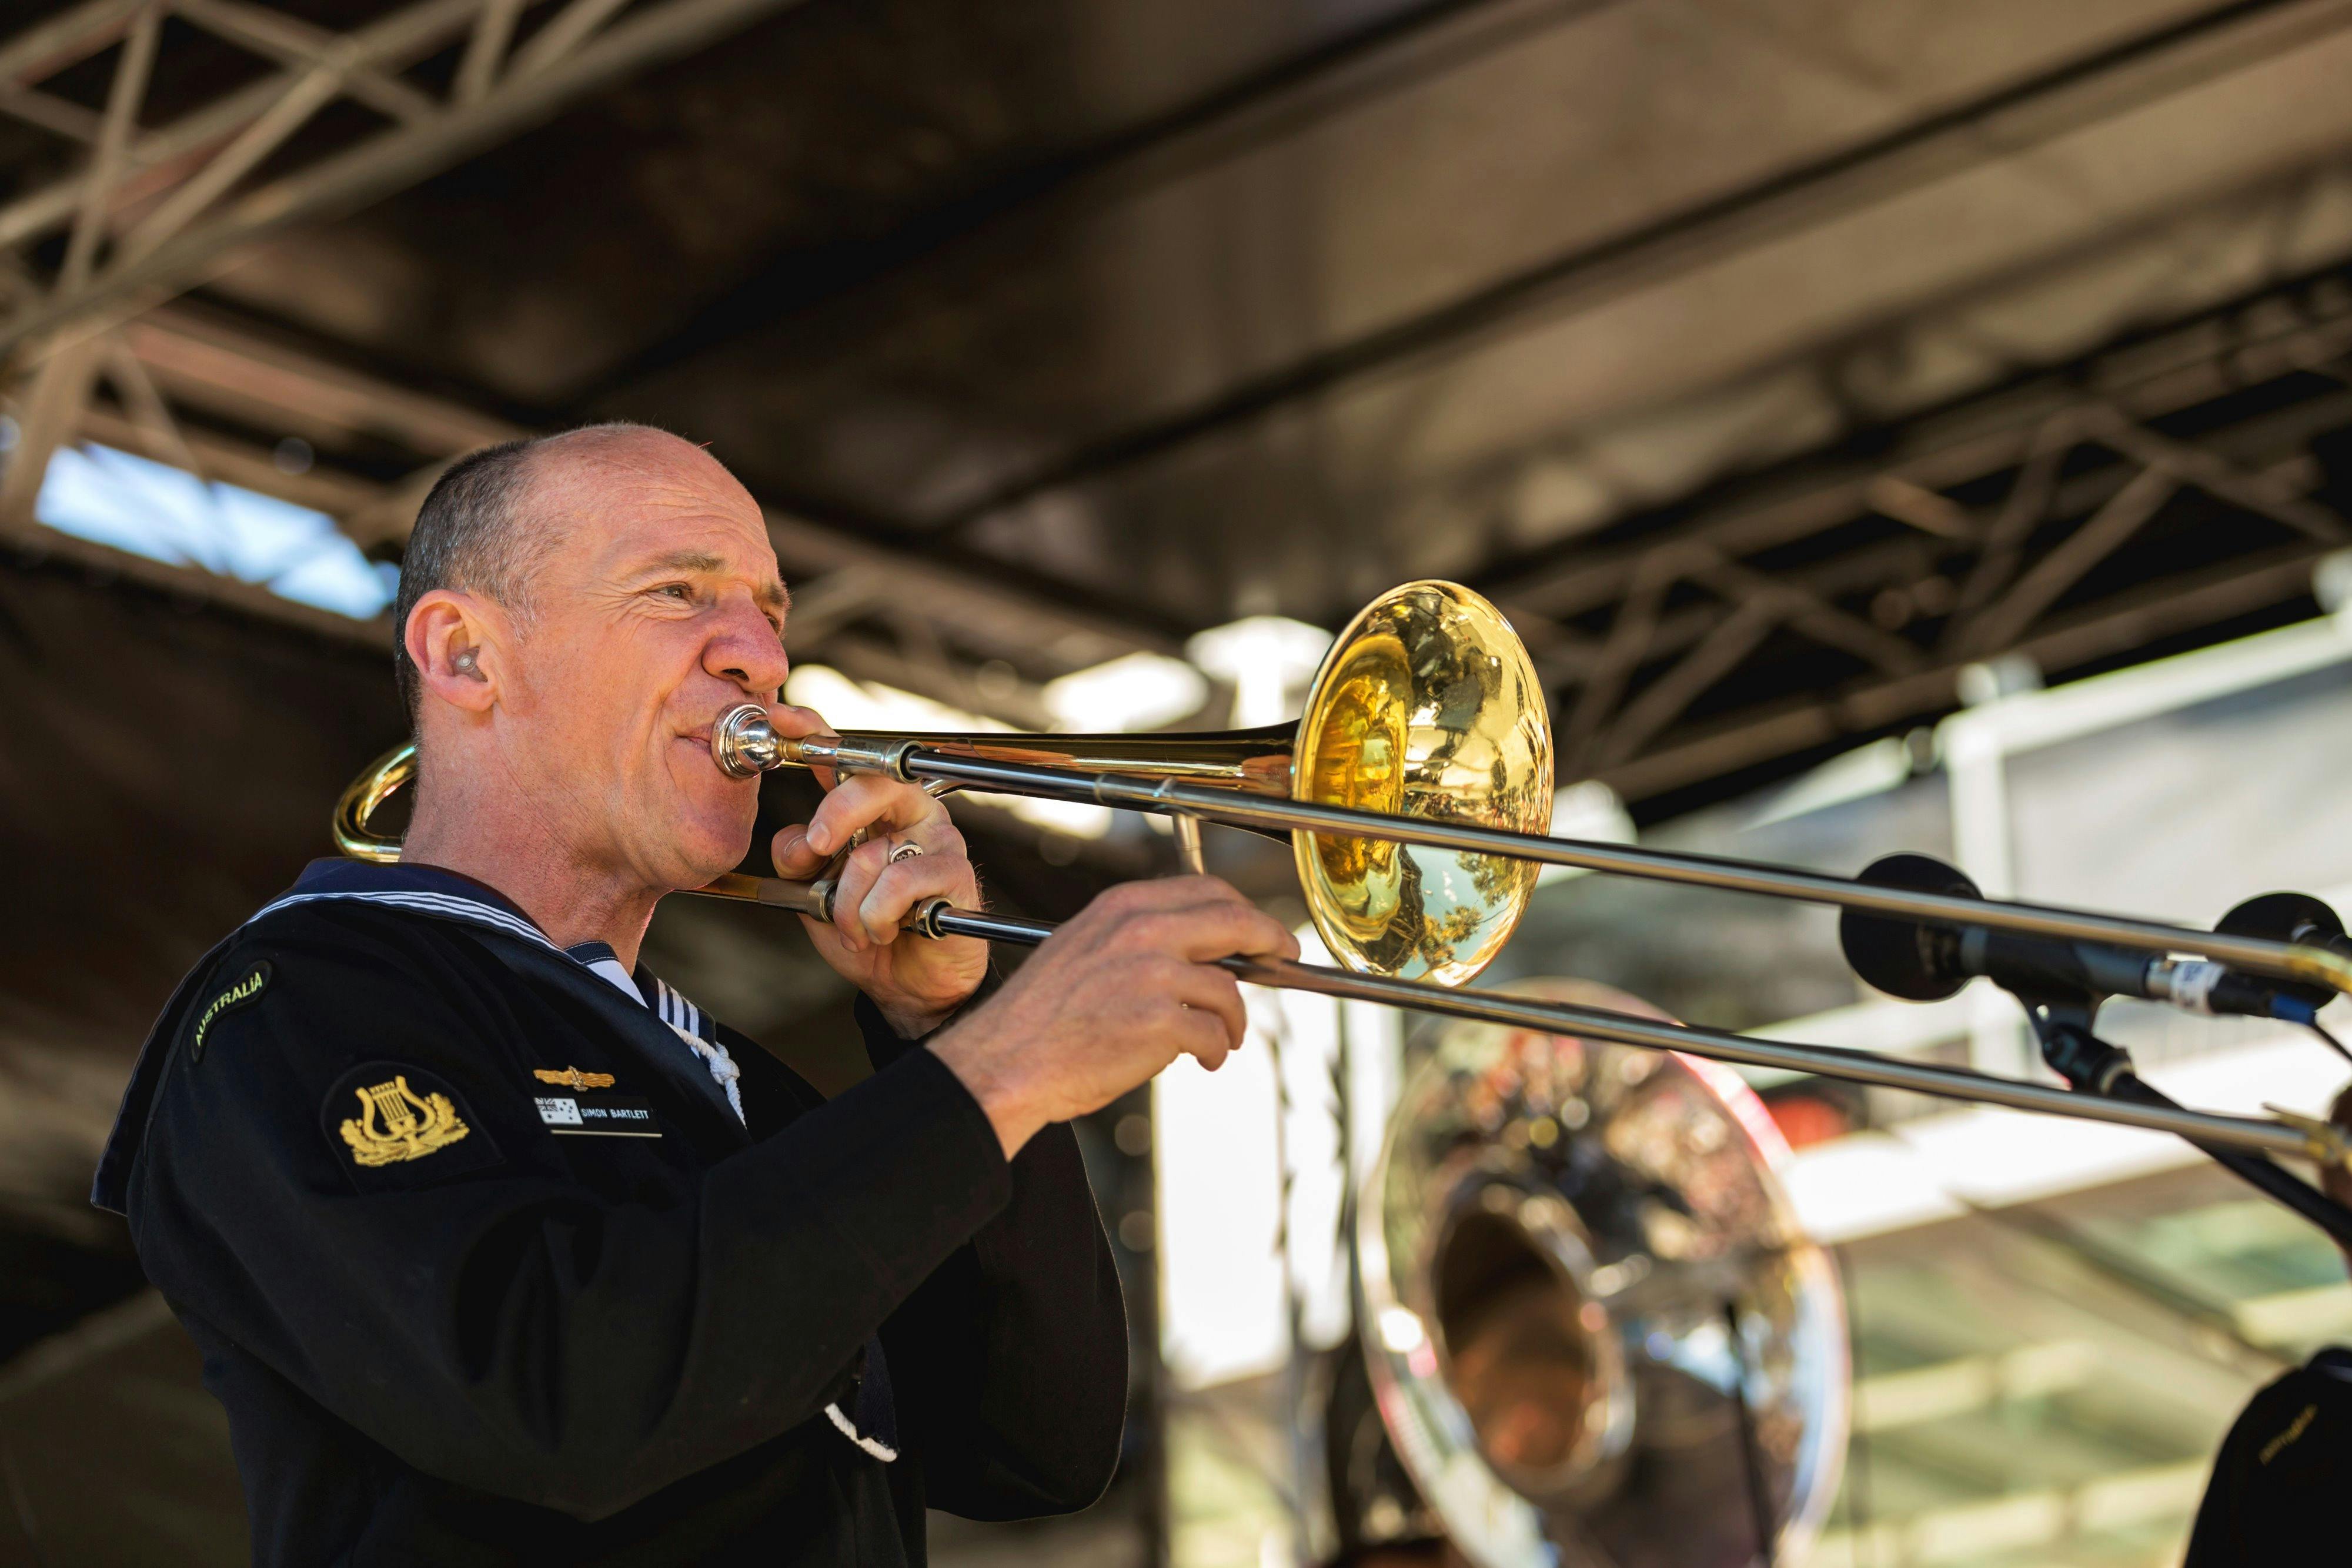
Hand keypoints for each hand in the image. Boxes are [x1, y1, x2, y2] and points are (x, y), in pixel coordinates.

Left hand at [767, 704, 989, 1037]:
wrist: (907, 987)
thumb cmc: (867, 930)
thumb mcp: (815, 892)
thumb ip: (801, 858)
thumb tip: (796, 838)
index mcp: (876, 807)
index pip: (848, 757)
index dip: (814, 732)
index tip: (780, 717)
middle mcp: (912, 811)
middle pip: (872, 782)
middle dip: (833, 816)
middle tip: (815, 852)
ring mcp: (938, 839)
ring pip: (873, 852)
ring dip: (849, 904)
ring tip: (858, 929)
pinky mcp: (957, 873)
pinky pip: (898, 885)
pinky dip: (875, 917)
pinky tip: (885, 931)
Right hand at [927, 876, 1299, 1157]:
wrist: (1007, 1062)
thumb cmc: (1041, 1019)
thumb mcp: (1084, 948)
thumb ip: (1138, 939)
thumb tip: (1201, 952)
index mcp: (1121, 907)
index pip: (1206, 891)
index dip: (1245, 911)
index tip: (1263, 930)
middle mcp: (1140, 930)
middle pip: (1235, 921)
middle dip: (1269, 941)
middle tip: (1283, 960)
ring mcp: (1152, 974)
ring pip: (1228, 989)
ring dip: (1234, 1019)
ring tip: (1221, 1041)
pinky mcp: (1160, 1021)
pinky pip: (1213, 1033)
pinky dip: (1216, 1050)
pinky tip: (1203, 1060)